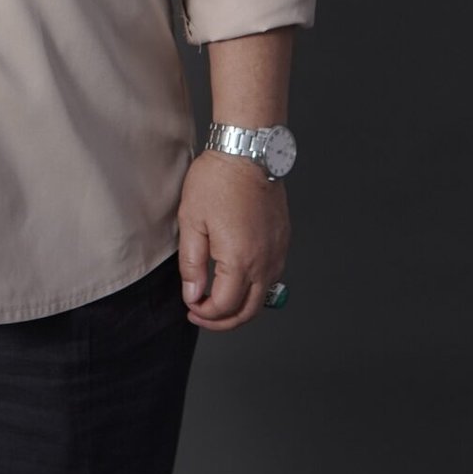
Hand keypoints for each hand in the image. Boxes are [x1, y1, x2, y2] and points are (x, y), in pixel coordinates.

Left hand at [176, 151, 288, 331]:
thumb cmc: (218, 180)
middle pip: (248, 311)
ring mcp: (277, 251)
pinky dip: (254, 288)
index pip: (225, 307)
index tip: (190, 306)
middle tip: (202, 315)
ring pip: (264, 297)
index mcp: (240, 259)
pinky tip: (236, 279)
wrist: (247, 152)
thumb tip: (194, 294)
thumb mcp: (192, 222)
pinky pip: (272, 277)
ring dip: (240, 306)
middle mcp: (265, 261)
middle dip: (223, 321)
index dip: (204, 313)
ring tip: (216, 300)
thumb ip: (192, 264)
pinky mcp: (282, 241)